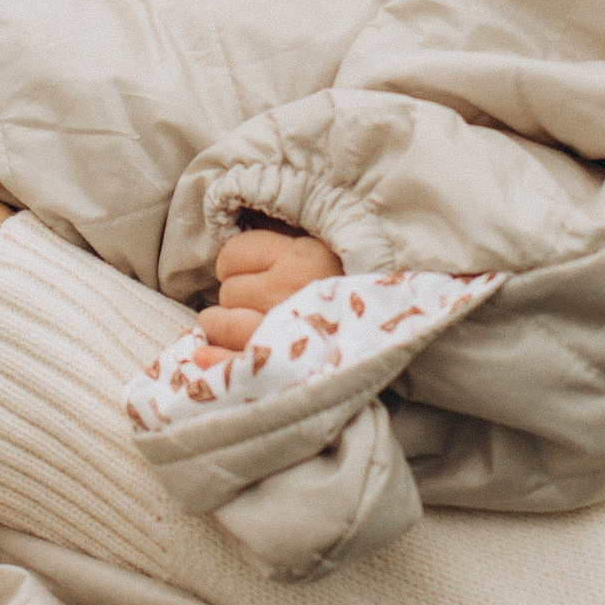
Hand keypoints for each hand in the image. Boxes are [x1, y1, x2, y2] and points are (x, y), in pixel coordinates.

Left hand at [192, 225, 341, 362]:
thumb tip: (233, 240)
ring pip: (222, 322)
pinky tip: (206, 355)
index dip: (235, 264)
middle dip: (235, 296)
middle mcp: (291, 290)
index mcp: (302, 257)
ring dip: (222, 325)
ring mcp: (284, 329)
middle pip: (229, 290)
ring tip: (243, 325)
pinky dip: (213, 358)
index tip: (248, 271)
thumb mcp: (324, 250)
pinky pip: (228, 361)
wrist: (398, 327)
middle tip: (255, 302)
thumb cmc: (354, 286)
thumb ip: (286, 242)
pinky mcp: (281, 364)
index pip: (234, 254)